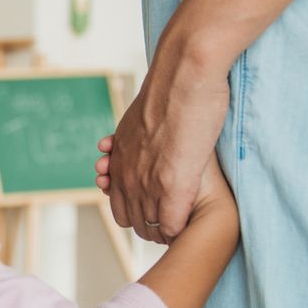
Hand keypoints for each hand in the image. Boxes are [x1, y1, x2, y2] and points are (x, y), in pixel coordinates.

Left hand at [98, 49, 229, 243]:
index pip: (118, 205)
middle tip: (167, 225)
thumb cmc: (168, 91)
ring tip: (179, 228)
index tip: (153, 213)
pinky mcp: (173, 183)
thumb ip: (130, 139)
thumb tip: (124, 143)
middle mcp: (126, 175)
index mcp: (119, 160)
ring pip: (150, 227)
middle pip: (131, 220)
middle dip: (149, 226)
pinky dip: (179, 228)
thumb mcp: (135, 120)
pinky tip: (189, 224)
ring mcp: (148, 181)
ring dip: (164, 231)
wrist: (182, 75)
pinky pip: (172, 224)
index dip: (136, 212)